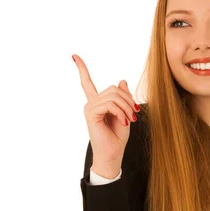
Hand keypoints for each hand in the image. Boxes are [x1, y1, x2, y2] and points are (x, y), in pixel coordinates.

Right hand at [73, 54, 139, 175]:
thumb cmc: (117, 136)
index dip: (82, 68)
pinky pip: (110, 104)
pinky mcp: (91, 113)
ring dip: (127, 107)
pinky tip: (124, 121)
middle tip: (135, 114)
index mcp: (98, 103)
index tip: (74, 56)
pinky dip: (121, 112)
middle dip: (128, 100)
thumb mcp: (125, 113)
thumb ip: (123, 97)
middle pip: (113, 89)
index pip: (87, 82)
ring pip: (113, 96)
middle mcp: (91, 103)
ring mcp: (90, 108)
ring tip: (130, 120)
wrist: (113, 154)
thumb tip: (121, 81)